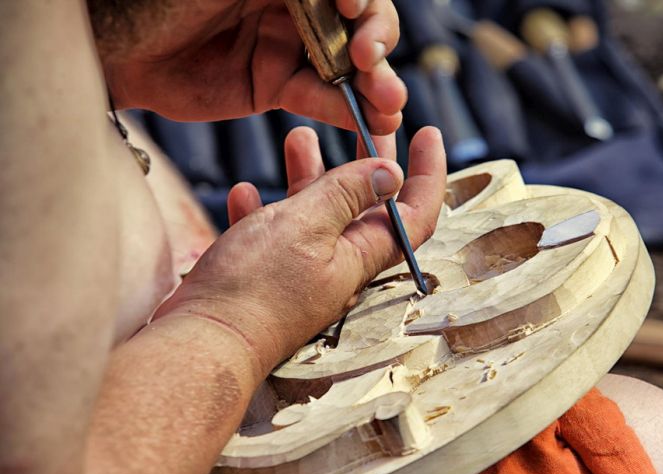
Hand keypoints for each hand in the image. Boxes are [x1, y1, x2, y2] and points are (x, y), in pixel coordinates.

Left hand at [101, 0, 405, 133]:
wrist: (121, 50)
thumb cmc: (167, 0)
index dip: (363, 7)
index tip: (354, 18)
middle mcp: (296, 9)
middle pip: (356, 28)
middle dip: (375, 49)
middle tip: (373, 66)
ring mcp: (286, 49)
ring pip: (343, 68)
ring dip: (373, 88)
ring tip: (390, 107)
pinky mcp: (274, 87)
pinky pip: (317, 99)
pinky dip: (344, 112)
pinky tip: (368, 123)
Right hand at [155, 127, 445, 376]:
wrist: (205, 343)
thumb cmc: (256, 288)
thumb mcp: (306, 225)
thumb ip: (348, 194)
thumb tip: (392, 173)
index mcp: (359, 256)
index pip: (413, 214)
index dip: (427, 174)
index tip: (428, 135)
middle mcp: (336, 266)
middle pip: (361, 206)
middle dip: (360, 161)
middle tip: (357, 122)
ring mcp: (301, 273)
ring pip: (314, 215)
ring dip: (307, 176)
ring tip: (296, 138)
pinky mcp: (267, 278)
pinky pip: (273, 237)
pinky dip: (263, 211)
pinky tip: (244, 192)